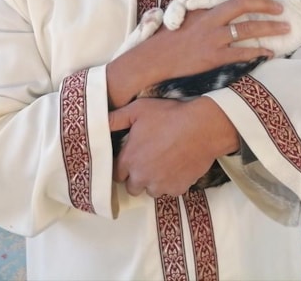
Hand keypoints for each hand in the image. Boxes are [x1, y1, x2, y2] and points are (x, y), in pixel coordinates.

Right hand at [107, 0, 288, 107]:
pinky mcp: (213, 57)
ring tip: (285, 30)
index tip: (270, 2)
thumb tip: (219, 11)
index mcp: (203, 10)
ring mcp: (213, 39)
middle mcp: (210, 21)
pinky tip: (268, 53)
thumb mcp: (182, 18)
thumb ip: (201, 13)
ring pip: (247, 30)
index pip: (235, 0)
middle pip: (244, 9)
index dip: (256, 1)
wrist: (153, 59)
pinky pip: (241, 53)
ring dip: (269, 29)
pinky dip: (257, 52)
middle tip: (283, 12)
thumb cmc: (164, 39)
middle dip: (267, 8)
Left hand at [109, 97, 238, 196]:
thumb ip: (115, 119)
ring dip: (154, 181)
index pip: (116, 174)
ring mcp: (161, 185)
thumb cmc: (169, 115)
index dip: (123, 165)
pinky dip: (172, 182)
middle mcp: (141, 177)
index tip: (132, 156)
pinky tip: (178, 165)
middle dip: (137, 176)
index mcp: (129, 160)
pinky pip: (171, 190)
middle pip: (132, 187)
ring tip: (164, 163)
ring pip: (151, 190)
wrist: (203, 127)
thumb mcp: (139, 109)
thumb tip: (98, 123)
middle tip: (148, 160)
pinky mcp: (178, 189)